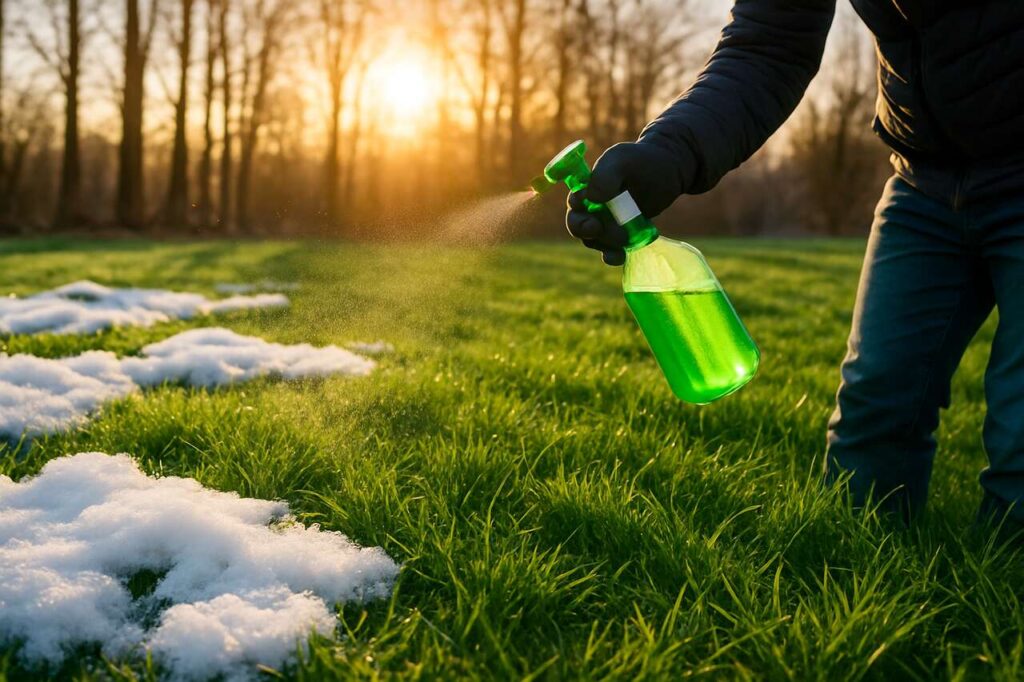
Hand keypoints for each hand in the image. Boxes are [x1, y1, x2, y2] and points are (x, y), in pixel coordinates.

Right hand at [566, 142, 686, 265]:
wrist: (668, 170)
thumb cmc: (641, 160)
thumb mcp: (622, 159)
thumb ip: (605, 175)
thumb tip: (592, 197)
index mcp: (585, 187)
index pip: (574, 205)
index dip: (578, 212)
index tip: (591, 215)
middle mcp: (591, 207)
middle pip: (579, 226)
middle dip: (589, 231)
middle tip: (602, 229)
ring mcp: (605, 222)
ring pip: (595, 241)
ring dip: (606, 244)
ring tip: (624, 239)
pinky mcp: (620, 234)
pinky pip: (611, 250)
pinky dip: (614, 255)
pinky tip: (621, 256)